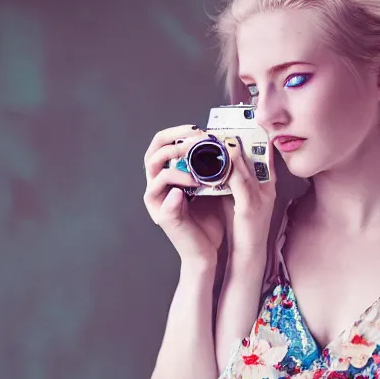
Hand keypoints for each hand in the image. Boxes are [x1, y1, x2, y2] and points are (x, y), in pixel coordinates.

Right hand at [143, 125, 224, 262]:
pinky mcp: (161, 215)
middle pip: (153, 152)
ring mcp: (158, 200)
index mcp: (169, 175)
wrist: (209, 250)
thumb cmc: (211, 218)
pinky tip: (197, 183)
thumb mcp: (214, 185)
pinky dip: (178, 185)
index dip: (177, 132)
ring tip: (200, 167)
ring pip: (155, 170)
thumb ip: (212, 165)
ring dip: (177, 162)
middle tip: (197, 141)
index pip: (162, 144)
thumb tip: (226, 139)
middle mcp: (158, 185)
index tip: (199, 129)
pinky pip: (162, 195)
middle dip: (175, 142)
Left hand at [220, 136, 276, 258]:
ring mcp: (260, 196)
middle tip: (214, 128)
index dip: (246, 138)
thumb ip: (232, 181)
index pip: (261, 152)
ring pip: (242, 165)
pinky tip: (210, 163)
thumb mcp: (239, 198)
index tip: (230, 127)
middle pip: (251, 154)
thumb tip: (218, 162)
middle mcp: (266, 187)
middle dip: (231, 140)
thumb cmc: (241, 228)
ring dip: (225, 151)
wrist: (249, 255)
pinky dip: (224, 170)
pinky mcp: (249, 207)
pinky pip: (236, 182)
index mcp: (266, 184)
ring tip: (209, 140)